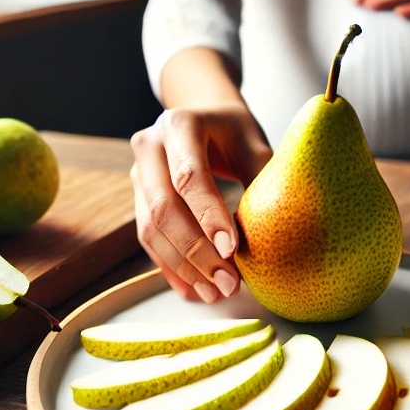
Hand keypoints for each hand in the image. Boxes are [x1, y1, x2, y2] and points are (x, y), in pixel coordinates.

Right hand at [129, 105, 272, 302]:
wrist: (206, 116)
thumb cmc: (235, 132)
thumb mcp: (254, 145)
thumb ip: (261, 182)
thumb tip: (272, 234)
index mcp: (180, 125)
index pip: (190, 177)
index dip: (209, 215)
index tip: (233, 249)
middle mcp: (150, 146)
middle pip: (164, 207)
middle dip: (196, 251)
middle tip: (228, 282)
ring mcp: (138, 172)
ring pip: (151, 229)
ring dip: (183, 267)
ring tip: (215, 292)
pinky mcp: (137, 197)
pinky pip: (148, 238)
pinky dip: (171, 267)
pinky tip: (194, 289)